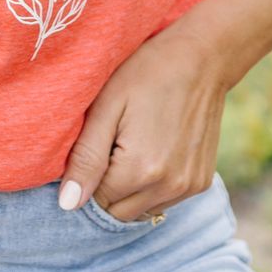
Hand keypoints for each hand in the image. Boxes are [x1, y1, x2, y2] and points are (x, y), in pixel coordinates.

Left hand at [57, 21, 229, 221]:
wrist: (203, 58)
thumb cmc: (147, 73)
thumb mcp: (107, 106)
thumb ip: (86, 158)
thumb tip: (68, 204)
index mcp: (140, 169)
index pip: (96, 200)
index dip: (89, 175)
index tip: (97, 144)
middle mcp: (168, 187)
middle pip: (119, 212)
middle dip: (108, 186)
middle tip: (113, 143)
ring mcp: (189, 187)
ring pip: (142, 209)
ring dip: (131, 189)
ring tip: (134, 144)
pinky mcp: (202, 182)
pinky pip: (165, 200)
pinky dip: (153, 185)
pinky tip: (154, 150)